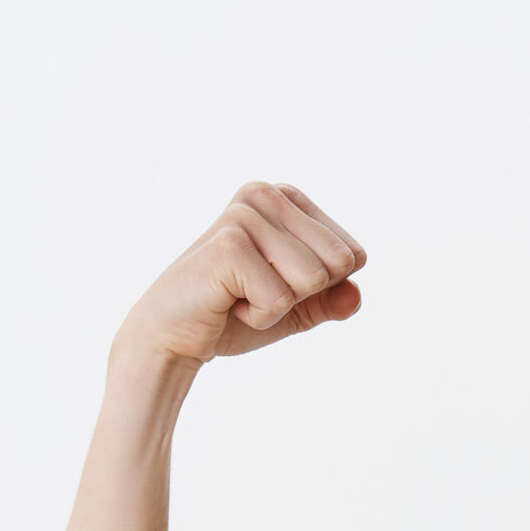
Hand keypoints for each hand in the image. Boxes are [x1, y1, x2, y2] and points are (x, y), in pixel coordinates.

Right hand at [114, 181, 367, 367]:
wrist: (174, 336)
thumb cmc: (234, 314)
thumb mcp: (298, 307)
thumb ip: (334, 300)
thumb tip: (355, 293)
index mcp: (286, 198)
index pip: (353, 254)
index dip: (322, 286)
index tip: (275, 282)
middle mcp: (264, 195)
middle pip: (340, 263)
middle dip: (305, 294)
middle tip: (256, 290)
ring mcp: (244, 216)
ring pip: (314, 279)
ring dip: (280, 305)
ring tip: (240, 295)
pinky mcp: (228, 246)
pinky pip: (281, 299)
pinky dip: (260, 317)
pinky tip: (227, 303)